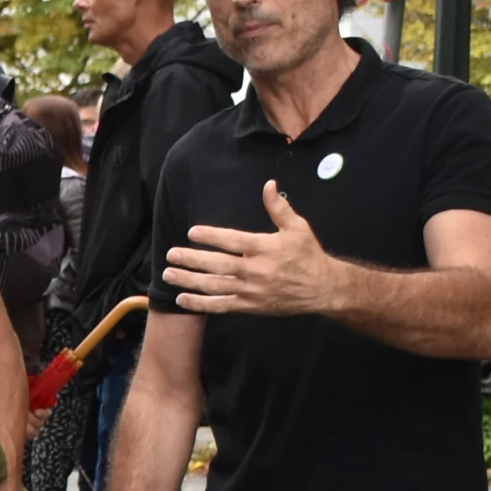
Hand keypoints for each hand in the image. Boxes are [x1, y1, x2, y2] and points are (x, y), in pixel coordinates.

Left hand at [162, 180, 341, 317]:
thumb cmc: (308, 255)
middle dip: (192, 260)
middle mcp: (256, 271)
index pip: (233, 241)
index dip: (212, 237)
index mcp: (266, 248)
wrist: (322, 289)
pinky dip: (201, 304)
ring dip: (190, 281)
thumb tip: (268, 185)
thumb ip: (279, 207)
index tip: (192, 232)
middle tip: (171, 254)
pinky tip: (183, 299)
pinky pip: (222, 306)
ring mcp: (252, 290)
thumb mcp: (297, 227)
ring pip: (215, 287)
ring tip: (169, 275)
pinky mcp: (250, 305)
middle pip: (218, 265)